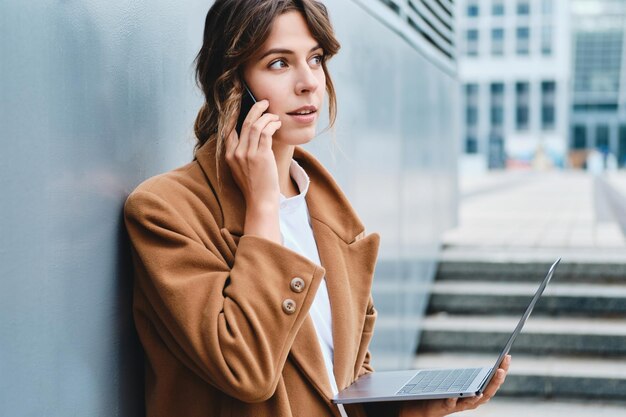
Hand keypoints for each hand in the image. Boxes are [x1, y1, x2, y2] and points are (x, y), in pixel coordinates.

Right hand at [225, 99, 282, 242]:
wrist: (260, 201)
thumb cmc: (255, 186)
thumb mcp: (241, 169)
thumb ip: (242, 153)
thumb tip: (251, 135)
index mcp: (229, 155)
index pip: (229, 128)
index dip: (235, 113)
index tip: (242, 103)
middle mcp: (236, 152)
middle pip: (245, 122)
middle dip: (256, 108)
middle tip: (264, 102)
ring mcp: (247, 154)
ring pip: (256, 125)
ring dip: (267, 117)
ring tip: (275, 116)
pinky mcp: (260, 156)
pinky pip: (266, 132)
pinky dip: (272, 125)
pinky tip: (277, 125)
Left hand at [399, 355, 510, 416]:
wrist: (424, 405)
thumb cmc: (444, 390)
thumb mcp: (460, 380)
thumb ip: (471, 375)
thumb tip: (485, 364)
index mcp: (477, 391)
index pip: (493, 381)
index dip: (502, 370)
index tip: (507, 356)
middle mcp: (471, 400)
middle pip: (488, 392)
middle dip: (496, 381)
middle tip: (501, 369)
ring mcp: (459, 405)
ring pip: (474, 401)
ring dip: (480, 394)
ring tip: (484, 386)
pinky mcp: (445, 407)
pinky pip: (451, 404)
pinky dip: (454, 399)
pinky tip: (455, 394)